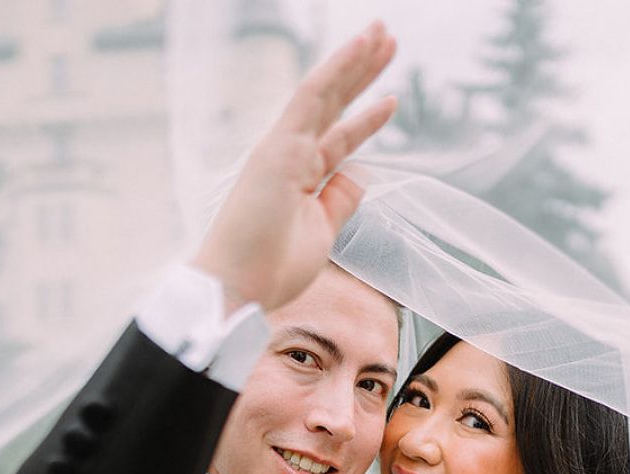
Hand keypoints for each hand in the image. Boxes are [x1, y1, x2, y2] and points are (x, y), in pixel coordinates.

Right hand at [189, 22, 397, 312]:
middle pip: (334, 105)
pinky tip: (362, 44)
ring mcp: (283, 147)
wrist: (238, 286)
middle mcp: (290, 155)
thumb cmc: (271, 270)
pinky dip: (339, 67)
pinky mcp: (279, 145)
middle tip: (389, 42)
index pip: (339, 138)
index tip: (391, 98)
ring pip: (325, 91)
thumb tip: (360, 174)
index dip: (366, 117)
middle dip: (362, 73)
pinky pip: (312, 95)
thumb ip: (341, 200)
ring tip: (383, 31)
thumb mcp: (323, 231)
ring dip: (355, 59)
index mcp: (300, 177)